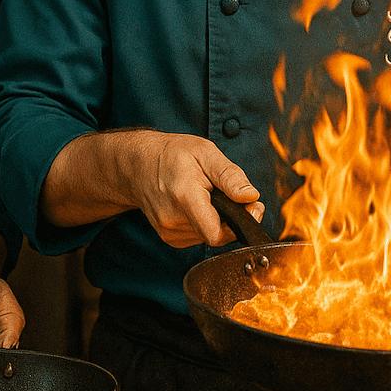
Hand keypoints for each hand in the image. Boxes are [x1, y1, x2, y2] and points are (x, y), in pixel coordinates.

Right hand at [124, 131, 262, 248]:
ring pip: (210, 236)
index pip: (217, 233)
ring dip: (218, 219)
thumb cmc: (173, 155)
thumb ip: (230, 176)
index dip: (240, 223)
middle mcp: (173, 220)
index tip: (251, 206)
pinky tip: (199, 204)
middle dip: (231, 216)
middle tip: (229, 193)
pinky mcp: (169, 238)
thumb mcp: (206, 153)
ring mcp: (168, 232)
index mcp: (184, 197)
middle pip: (218, 234)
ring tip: (209, 195)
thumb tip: (251, 197)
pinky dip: (206, 223)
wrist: (138, 165)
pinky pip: (199, 236)